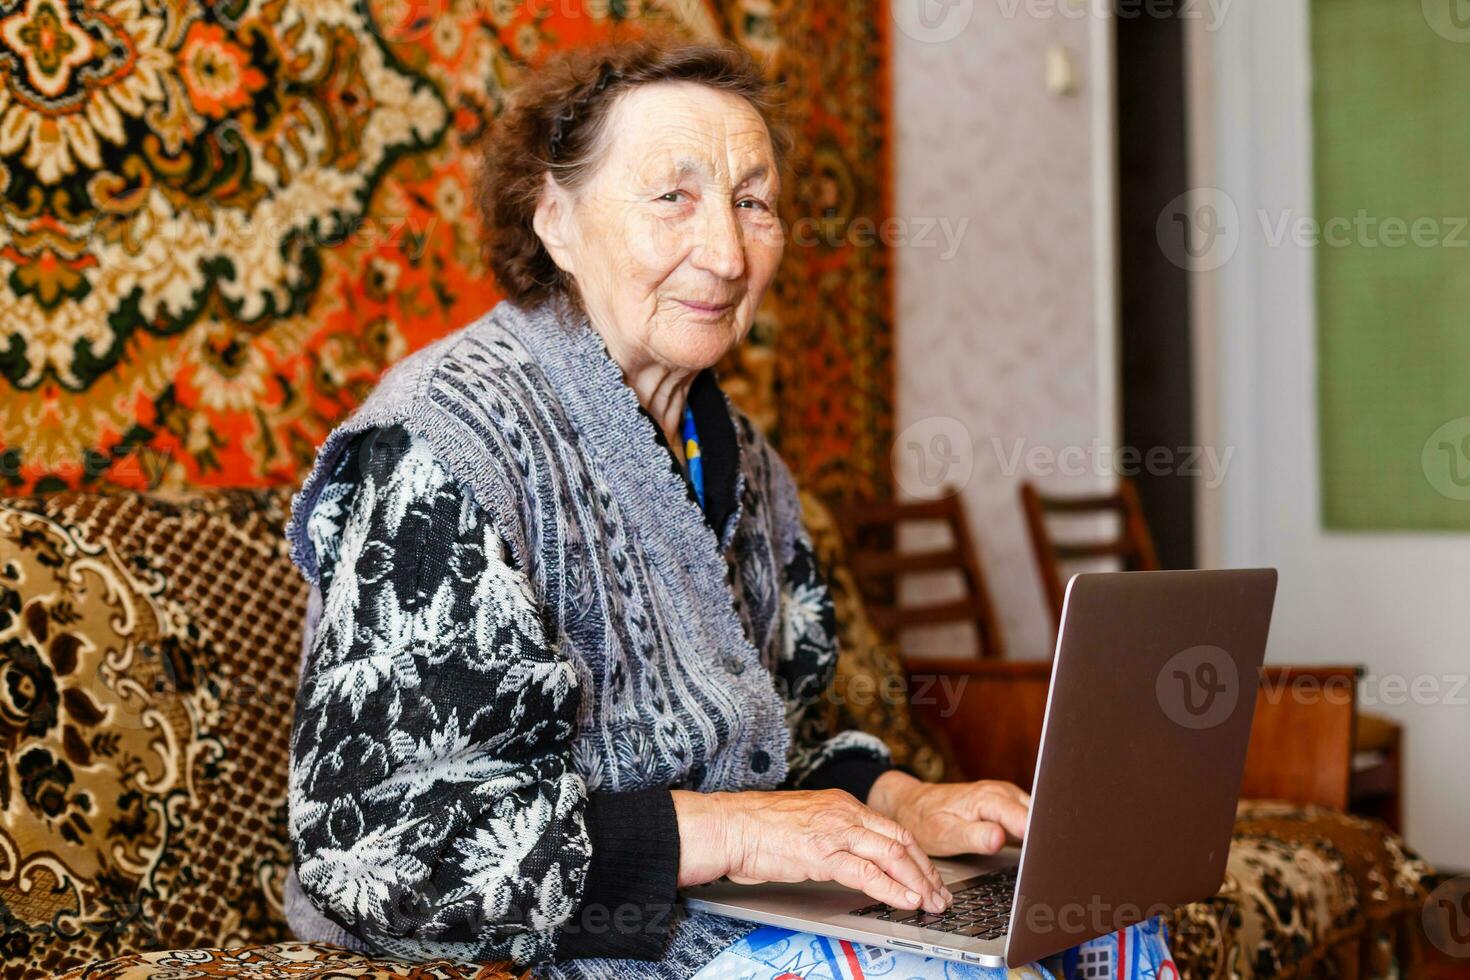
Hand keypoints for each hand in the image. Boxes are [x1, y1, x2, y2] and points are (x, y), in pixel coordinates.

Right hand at [671, 788, 950, 912]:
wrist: (729, 826)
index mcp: (842, 803)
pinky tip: (906, 901)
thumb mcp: (805, 823)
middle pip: (901, 840)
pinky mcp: (822, 853)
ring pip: (892, 854)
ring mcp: (835, 831)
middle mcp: (844, 812)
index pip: (892, 828)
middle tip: (940, 894)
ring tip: (931, 902)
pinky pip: (867, 872)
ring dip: (917, 881)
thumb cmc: (757, 828)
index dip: (916, 855)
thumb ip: (831, 834)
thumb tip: (849, 856)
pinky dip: (892, 888)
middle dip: (925, 870)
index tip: (928, 875)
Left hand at [866, 771, 1030, 856]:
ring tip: (1045, 859)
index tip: (1045, 856)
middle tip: (1049, 864)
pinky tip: (1035, 849)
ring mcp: (1007, 796)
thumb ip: (974, 836)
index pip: (1026, 819)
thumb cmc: (927, 820)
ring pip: (1037, 816)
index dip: (1039, 838)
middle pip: (1037, 816)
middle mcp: (1002, 792)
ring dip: (1042, 835)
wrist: (914, 804)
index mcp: (988, 799)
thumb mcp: (946, 833)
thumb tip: (1000, 838)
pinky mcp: (1008, 804)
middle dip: (1045, 838)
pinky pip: (1029, 817)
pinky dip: (1034, 832)